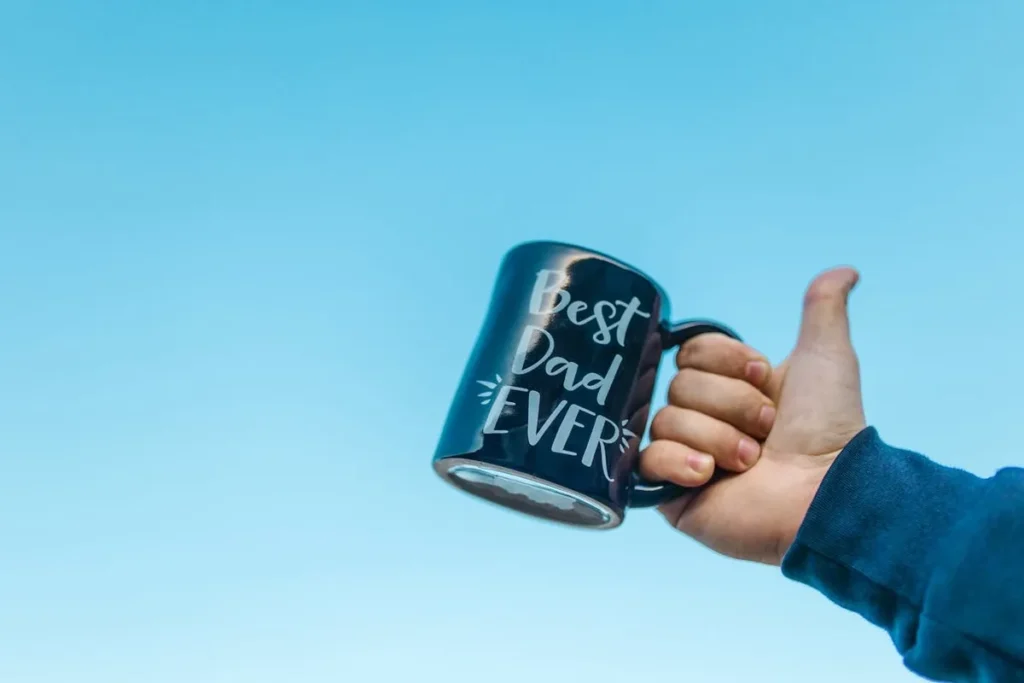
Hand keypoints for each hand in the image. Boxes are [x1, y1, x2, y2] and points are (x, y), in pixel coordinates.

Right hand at [639, 267, 866, 564]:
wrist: (825, 492)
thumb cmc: (829, 430)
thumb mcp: (827, 359)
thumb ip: (823, 311)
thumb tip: (845, 270)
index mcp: (731, 388)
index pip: (692, 351)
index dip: (726, 362)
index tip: (764, 379)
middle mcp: (705, 420)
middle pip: (680, 384)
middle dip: (730, 405)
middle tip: (766, 432)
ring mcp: (685, 456)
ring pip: (667, 419)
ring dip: (716, 437)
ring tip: (750, 462)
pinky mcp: (670, 493)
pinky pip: (647, 459)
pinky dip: (680, 463)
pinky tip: (710, 476)